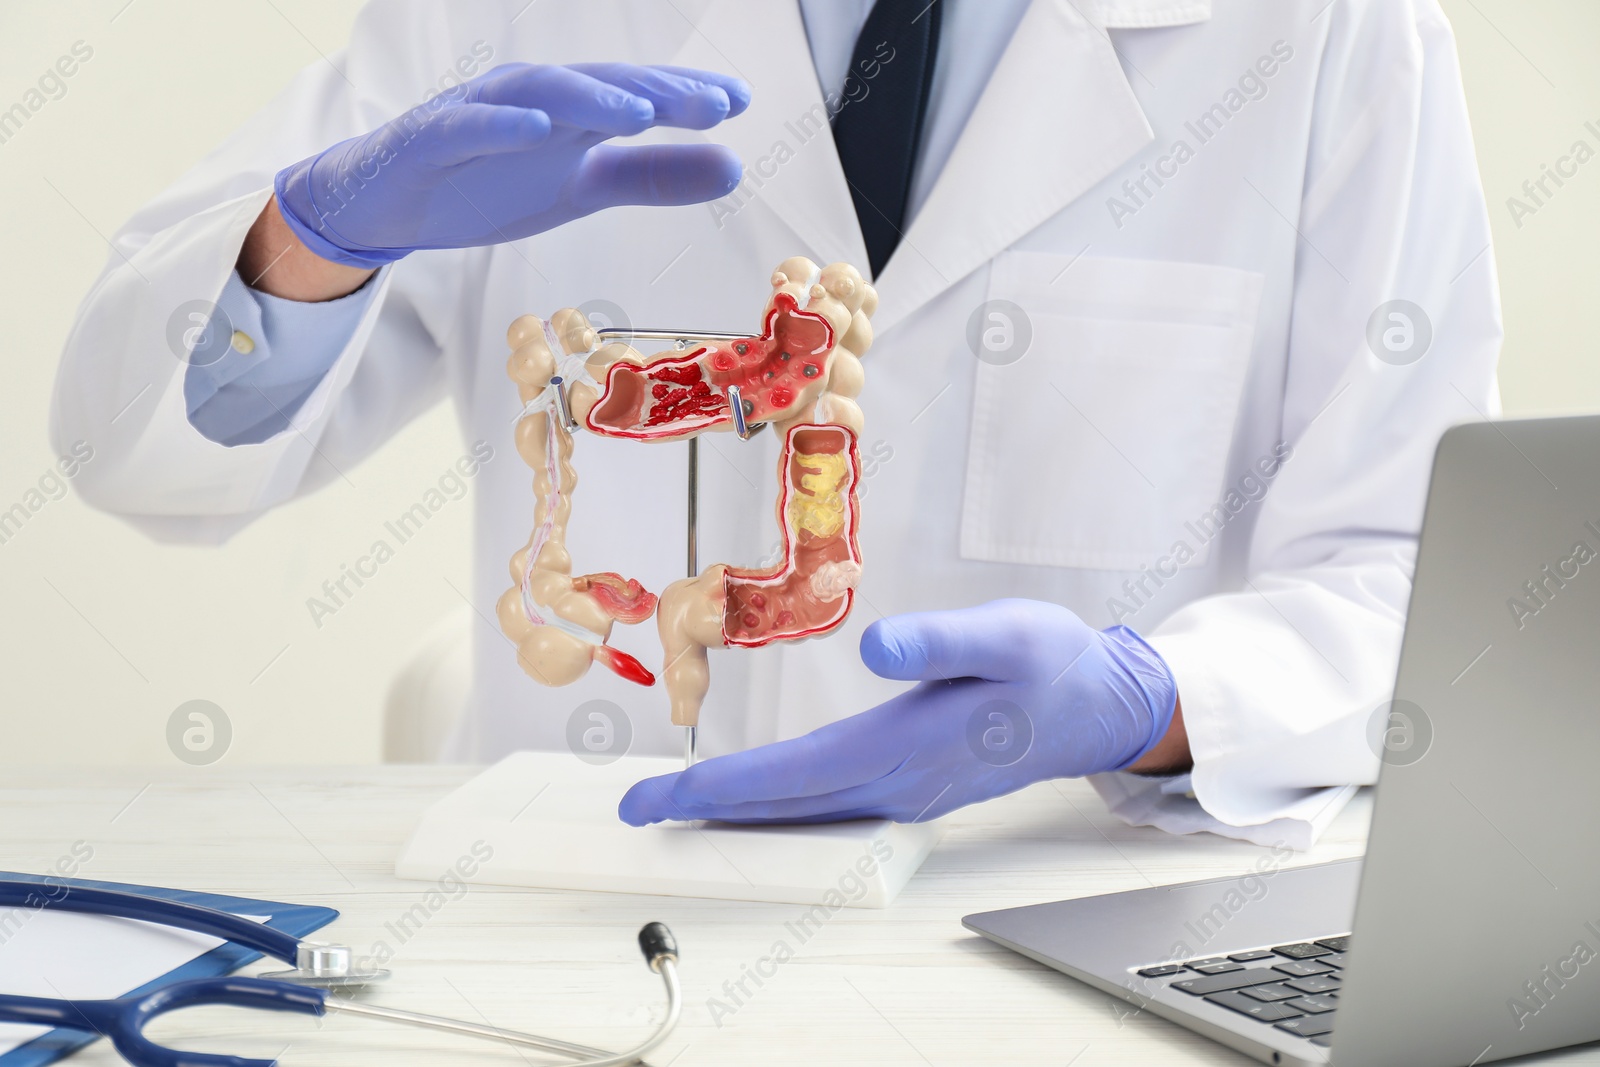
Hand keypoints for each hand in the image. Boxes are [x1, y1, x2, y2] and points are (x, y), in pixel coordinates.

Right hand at [273, 63, 749, 267]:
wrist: (391, 203)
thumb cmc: (490, 182)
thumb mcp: (584, 188)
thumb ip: (654, 176)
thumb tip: (734, 164)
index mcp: (573, 112)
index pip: (636, 96)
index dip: (686, 96)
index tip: (741, 101)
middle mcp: (533, 100)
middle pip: (598, 86)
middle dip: (655, 92)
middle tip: (710, 104)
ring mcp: (481, 113)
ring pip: (540, 93)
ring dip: (591, 98)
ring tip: (640, 113)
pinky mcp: (432, 137)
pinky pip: (469, 126)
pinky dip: (504, 124)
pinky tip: (540, 130)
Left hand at [618, 599, 1179, 824]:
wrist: (1099, 706)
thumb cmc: (1051, 663)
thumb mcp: (1004, 633)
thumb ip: (938, 640)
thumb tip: (874, 648)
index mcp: (905, 746)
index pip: (790, 776)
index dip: (719, 787)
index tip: (659, 797)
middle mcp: (897, 782)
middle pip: (783, 804)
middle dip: (706, 807)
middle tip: (638, 807)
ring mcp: (906, 792)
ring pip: (804, 811)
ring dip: (739, 810)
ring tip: (681, 805)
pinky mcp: (914, 785)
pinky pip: (830, 807)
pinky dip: (781, 805)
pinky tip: (762, 800)